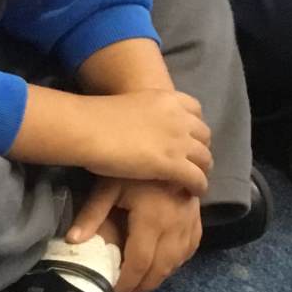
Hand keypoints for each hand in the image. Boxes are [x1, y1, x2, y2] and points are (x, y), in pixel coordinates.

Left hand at [72, 178, 199, 291]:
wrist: (163, 145)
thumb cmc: (130, 166)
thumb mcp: (107, 186)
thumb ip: (92, 214)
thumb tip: (73, 240)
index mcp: (153, 219)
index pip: (140, 262)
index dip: (128, 282)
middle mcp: (176, 224)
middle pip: (161, 268)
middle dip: (144, 286)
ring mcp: (190, 221)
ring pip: (178, 261)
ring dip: (160, 277)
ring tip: (141, 285)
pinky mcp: (197, 217)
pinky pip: (190, 248)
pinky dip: (177, 262)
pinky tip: (163, 266)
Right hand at [73, 91, 211, 194]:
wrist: (86, 129)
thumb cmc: (94, 118)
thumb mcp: (126, 106)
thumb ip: (140, 115)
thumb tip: (135, 128)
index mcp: (166, 98)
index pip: (195, 109)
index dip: (194, 125)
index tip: (187, 137)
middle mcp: (178, 117)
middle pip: (204, 135)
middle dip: (201, 148)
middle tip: (191, 162)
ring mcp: (178, 141)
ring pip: (205, 158)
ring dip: (202, 170)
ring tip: (194, 181)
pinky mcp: (173, 164)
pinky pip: (197, 178)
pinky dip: (199, 186)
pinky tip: (192, 193)